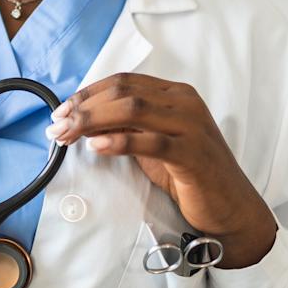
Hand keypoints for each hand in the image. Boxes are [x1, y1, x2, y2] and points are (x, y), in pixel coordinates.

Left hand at [45, 73, 276, 267]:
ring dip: (92, 121)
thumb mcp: (151, 143)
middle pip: (123, 92)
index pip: (123, 81)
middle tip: (57, 126)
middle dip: (83, 107)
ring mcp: (191, 126)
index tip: (61, 111)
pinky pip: (149, 141)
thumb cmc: (188, 174)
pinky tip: (96, 147)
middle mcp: (184, 102)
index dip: (87, 93)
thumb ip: (124, 127)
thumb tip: (83, 122)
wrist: (230, 207)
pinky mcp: (192, 154)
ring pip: (132, 109)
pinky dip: (118, 141)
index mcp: (175, 93)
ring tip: (68, 135)